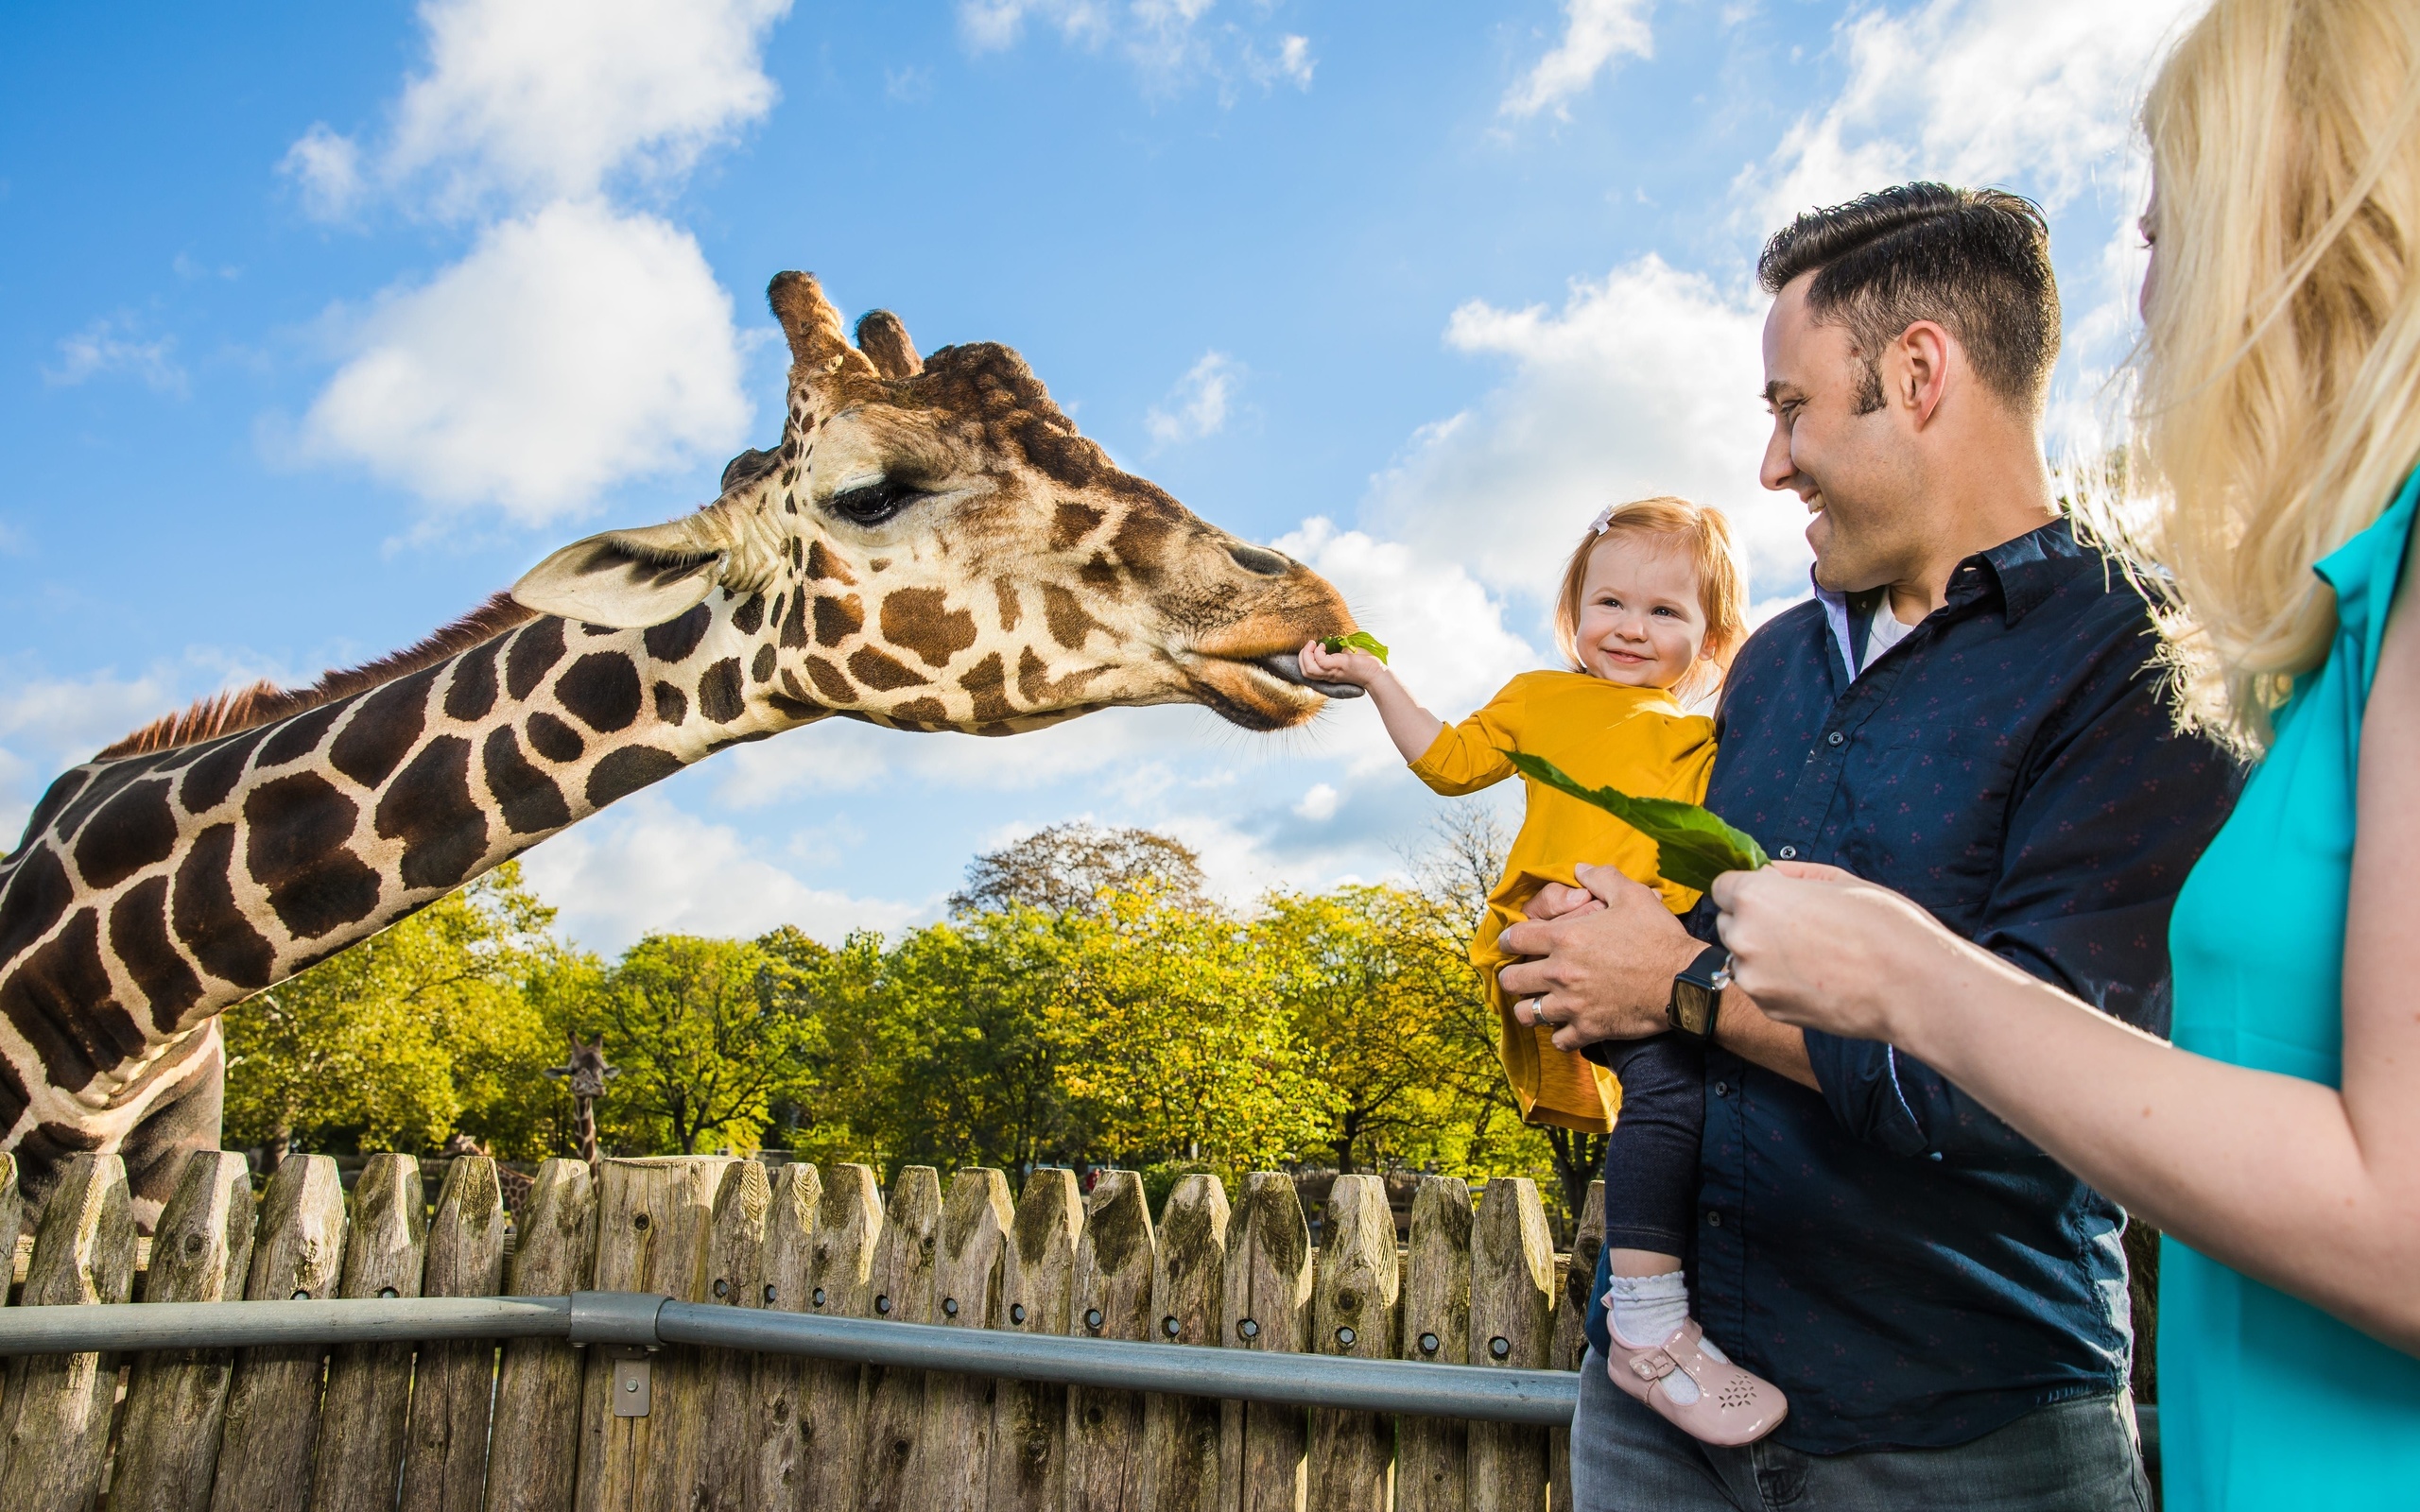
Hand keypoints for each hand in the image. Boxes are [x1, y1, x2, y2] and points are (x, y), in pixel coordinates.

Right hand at [1298, 640, 1384, 688]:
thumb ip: (1337, 651)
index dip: (1303, 661)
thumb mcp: (1345, 655)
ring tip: (1313, 644)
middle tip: (1310, 645)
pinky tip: (1324, 646)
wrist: (1376, 673)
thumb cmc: (1364, 664)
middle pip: (1304, 672)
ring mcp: (1331, 672)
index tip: (1310, 648)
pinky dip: (1317, 652)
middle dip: (1302, 656)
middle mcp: (1327, 675)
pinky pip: (1320, 662)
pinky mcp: (1337, 667)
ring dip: (1306, 654)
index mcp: (1328, 673)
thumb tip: (1332, 639)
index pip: (1308, 673)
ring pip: (1308, 670)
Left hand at [1498, 865, 1699, 1049]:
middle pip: (1511, 980)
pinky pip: (1559, 1040)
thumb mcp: (1632, 896)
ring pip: (1527, 1014)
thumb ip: (1601, 878)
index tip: (1510, 943)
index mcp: (1566, 938)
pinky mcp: (1589, 1029)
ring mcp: (1572, 1005)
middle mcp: (1561, 973)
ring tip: (1539, 1003)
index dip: (1507, 939)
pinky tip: (1567, 1025)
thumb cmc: (1658, 938)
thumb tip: (1580, 868)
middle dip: (1512, 976)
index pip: (1514, 939)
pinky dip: (1560, 1034)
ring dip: (1530, 1007)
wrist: (1684, 982)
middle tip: (1522, 975)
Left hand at [1709, 860, 1950, 1042]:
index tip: (1770, 895)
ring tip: (1812, 955)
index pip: (1723, 886)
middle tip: (1797, 926)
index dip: (1747, 888)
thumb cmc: (1882, 925)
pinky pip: (1762, 987)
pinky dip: (1778, 982)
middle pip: (1728, 923)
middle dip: (1751, 921)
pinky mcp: (1769, 1009)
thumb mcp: (1838, 880)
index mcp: (1756, 897)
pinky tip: (1817, 978)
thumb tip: (1769, 874)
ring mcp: (1754, 978)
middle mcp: (1743, 938)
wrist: (1910, 985)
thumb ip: (1792, 875)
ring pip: (1743, 958)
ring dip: (1764, 954)